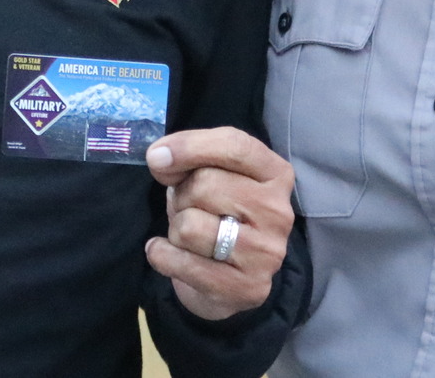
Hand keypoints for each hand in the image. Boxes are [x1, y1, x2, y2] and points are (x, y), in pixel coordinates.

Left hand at [143, 127, 294, 320]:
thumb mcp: (211, 176)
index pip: (235, 146)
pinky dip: (162, 255)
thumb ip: (190, 160)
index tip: (156, 156)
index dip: (190, 146)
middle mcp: (278, 212)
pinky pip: (180, 262)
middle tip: (189, 208)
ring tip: (189, 236)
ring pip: (189, 226)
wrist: (232, 282)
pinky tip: (171, 255)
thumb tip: (160, 159)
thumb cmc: (218, 215)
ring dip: (176, 229)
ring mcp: (266, 253)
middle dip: (181, 195)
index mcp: (275, 174)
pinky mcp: (247, 288)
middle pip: (205, 185)